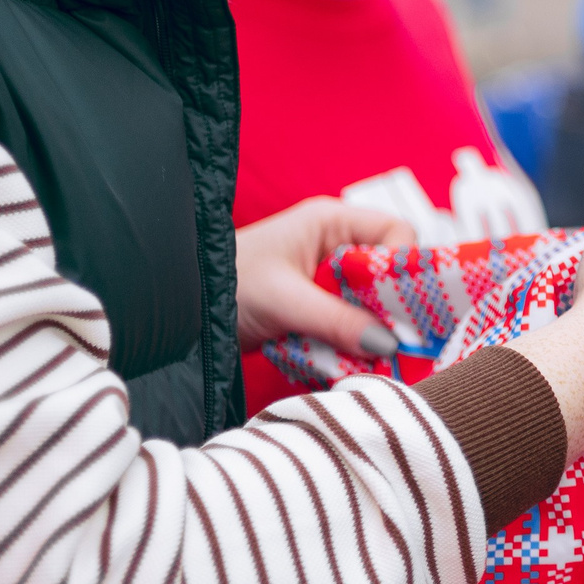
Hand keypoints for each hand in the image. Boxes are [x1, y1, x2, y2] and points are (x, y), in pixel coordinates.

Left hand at [234, 198, 415, 352]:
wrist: (176, 312)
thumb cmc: (224, 284)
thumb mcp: (284, 301)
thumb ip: (338, 320)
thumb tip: (390, 344)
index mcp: (331, 222)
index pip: (396, 234)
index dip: (407, 268)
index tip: (407, 307)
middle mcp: (335, 245)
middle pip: (388, 274)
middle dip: (392, 309)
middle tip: (397, 342)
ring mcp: (325, 279)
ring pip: (372, 305)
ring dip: (369, 332)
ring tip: (367, 357)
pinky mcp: (315, 309)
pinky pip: (350, 325)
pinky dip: (349, 345)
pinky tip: (345, 361)